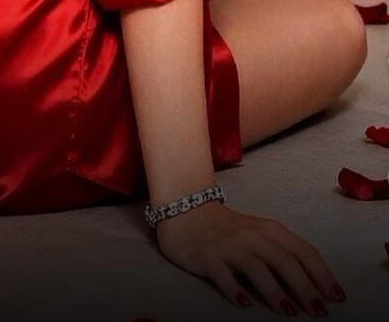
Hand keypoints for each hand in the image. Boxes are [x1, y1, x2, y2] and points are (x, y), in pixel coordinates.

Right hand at [156, 201, 346, 313]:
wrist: (187, 212)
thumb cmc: (229, 229)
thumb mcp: (259, 234)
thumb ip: (282, 252)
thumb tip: (313, 284)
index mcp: (270, 230)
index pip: (303, 251)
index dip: (322, 274)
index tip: (337, 296)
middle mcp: (252, 236)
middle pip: (284, 261)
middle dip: (305, 287)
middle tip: (320, 311)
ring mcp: (230, 246)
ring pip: (257, 268)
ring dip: (275, 291)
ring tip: (289, 312)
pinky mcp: (208, 257)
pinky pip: (223, 275)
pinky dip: (235, 290)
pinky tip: (244, 304)